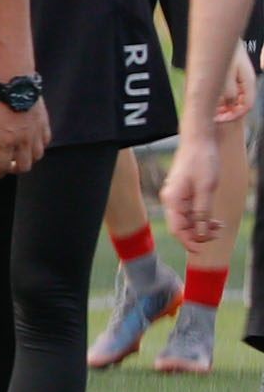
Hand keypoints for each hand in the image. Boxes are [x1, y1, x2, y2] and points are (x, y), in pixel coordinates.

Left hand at [0, 89, 47, 178]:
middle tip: (7, 165)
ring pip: (37, 156)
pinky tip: (30, 143)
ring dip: (27, 159)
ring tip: (19, 154)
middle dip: (14, 169)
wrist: (15, 84)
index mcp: (6, 141)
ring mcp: (36, 133)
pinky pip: (45, 142)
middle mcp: (23, 140)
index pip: (3, 166)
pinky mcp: (44, 125)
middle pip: (24, 166)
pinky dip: (38, 147)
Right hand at [167, 129, 227, 245]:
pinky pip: (190, 212)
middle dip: (198, 234)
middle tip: (217, 234)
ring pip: (187, 220)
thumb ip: (203, 212)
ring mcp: (176, 197)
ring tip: (219, 227)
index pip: (177, 229)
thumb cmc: (202, 161)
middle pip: (181, 227)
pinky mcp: (183, 194)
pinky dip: (202, 217)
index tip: (202, 251)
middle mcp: (171, 201)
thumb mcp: (206, 188)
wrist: (198, 141)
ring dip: (202, 226)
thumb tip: (201, 233)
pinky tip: (214, 220)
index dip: (189, 242)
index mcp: (173, 200)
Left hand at [218, 44, 255, 123]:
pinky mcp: (233, 75)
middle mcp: (246, 82)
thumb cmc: (224, 52)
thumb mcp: (225, 75)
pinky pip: (230, 90)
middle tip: (214, 116)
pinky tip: (212, 98)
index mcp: (248, 83)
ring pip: (235, 98)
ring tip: (211, 109)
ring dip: (225, 105)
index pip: (246, 107)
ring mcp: (240, 78)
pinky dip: (222, 97)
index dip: (233, 116)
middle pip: (241, 103)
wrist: (221, 36)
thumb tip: (228, 105)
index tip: (219, 119)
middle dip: (228, 112)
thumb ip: (228, 92)